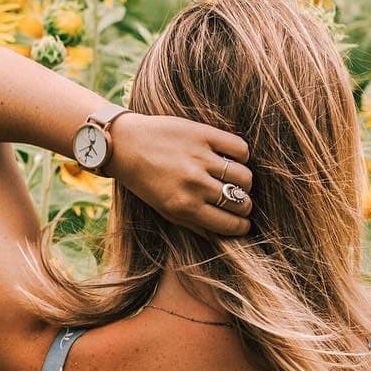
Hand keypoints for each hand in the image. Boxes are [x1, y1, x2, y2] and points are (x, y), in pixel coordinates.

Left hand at [108, 112, 253, 236]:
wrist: (126, 144)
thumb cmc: (144, 181)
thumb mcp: (164, 210)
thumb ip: (193, 224)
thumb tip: (222, 235)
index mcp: (185, 207)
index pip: (230, 223)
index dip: (242, 226)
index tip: (243, 222)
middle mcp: (195, 184)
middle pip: (241, 201)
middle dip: (244, 206)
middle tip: (240, 201)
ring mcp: (200, 158)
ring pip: (244, 176)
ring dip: (244, 182)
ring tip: (236, 180)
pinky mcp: (204, 134)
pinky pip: (240, 149)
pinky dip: (241, 155)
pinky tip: (231, 158)